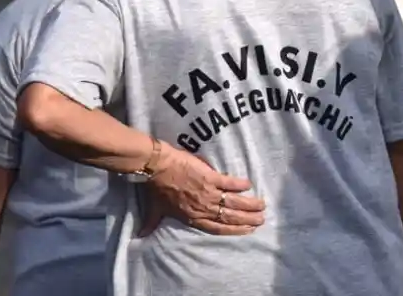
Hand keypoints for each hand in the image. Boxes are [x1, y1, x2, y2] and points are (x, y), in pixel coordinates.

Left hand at [137, 143, 265, 236]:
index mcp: (192, 217)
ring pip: (233, 203)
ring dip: (249, 205)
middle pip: (229, 217)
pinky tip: (249, 186)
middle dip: (247, 220)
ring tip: (261, 206)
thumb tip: (141, 235)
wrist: (156, 167)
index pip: (217, 227)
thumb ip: (152, 222)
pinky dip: (240, 185)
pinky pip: (229, 183)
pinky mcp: (210, 177)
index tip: (247, 231)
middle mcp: (203, 208)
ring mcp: (208, 193)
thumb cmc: (156, 188)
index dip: (234, 230)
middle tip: (261, 220)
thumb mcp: (155, 209)